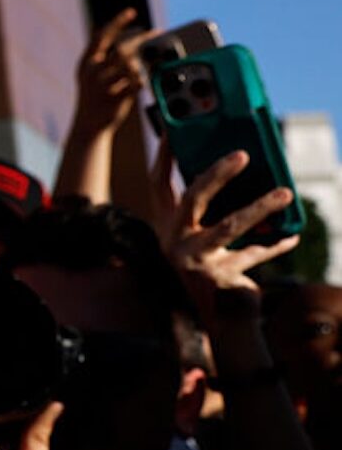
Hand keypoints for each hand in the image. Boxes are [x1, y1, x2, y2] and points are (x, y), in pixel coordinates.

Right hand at [72, 8, 151, 132]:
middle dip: (141, 40)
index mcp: (86, 63)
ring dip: (143, 63)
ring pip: (130, 65)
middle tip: (155, 35)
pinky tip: (146, 81)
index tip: (131, 12)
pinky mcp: (114, 98)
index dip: (117, 22)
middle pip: (122, 49)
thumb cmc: (94, 99)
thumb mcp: (92, 77)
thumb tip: (132, 45)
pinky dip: (144, 79)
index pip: (102, 36)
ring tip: (148, 65)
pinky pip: (136, 83)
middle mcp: (92, 71)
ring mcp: (102, 85)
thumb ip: (106, 61)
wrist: (88, 126)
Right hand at [159, 148, 297, 375]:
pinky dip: (274, 245)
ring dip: (258, 208)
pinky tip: (291, 235)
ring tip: (285, 194)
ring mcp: (195, 260)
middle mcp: (175, 240)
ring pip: (228, 227)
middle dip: (217, 174)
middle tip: (243, 155)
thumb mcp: (198, 238)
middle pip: (193, 198)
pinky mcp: (219, 278)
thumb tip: (242, 176)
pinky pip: (253, 255)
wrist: (211, 319)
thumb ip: (209, 212)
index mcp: (168, 225)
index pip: (159, 184)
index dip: (164, 157)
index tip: (172, 131)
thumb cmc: (207, 270)